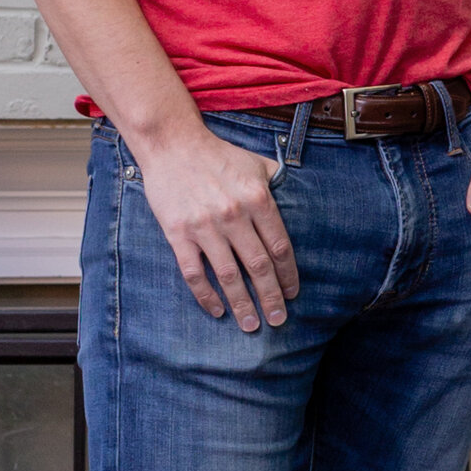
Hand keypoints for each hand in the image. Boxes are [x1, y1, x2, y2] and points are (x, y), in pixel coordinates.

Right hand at [133, 123, 300, 332]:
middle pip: (259, 266)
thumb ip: (277, 184)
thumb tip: (298, 200)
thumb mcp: (256, 164)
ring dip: (242, 304)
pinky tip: (217, 310)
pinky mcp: (178, 234)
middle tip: (278, 320)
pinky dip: (206, 295)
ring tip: (251, 325)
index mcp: (258, 199)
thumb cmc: (217, 155)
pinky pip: (194, 273)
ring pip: (229, 275)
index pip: (280, 247)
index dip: (288, 274)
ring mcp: (205, 227)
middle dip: (271, 297)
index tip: (293, 293)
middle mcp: (234, 215)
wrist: (172, 145)